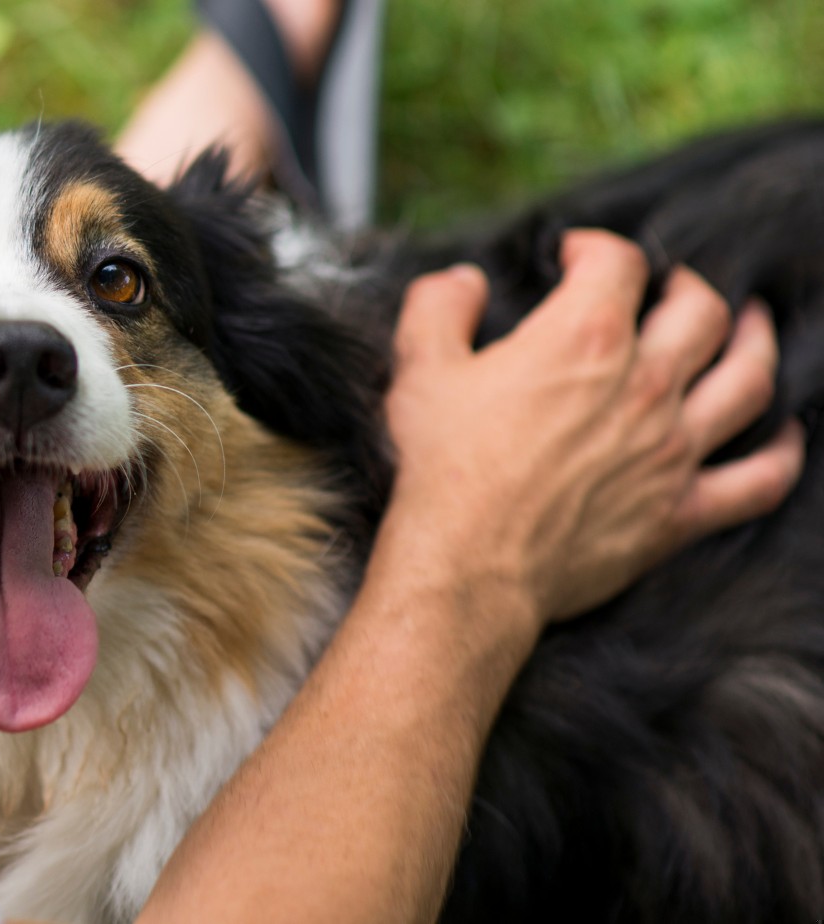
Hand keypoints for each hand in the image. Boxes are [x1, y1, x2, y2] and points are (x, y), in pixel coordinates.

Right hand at [381, 229, 803, 624]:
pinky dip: (782, 456)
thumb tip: (464, 281)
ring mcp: (672, 449)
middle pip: (702, 310)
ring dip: (755, 344)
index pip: (620, 263)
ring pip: (748, 380)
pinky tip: (786, 438)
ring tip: (749, 327)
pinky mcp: (679, 510)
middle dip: (685, 286)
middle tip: (667, 289)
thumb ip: (438, 307)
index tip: (576, 257)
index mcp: (583, 338)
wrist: (467, 563)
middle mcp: (644, 384)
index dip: (598, 248)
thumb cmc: (443, 467)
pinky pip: (759, 480)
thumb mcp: (420, 369)